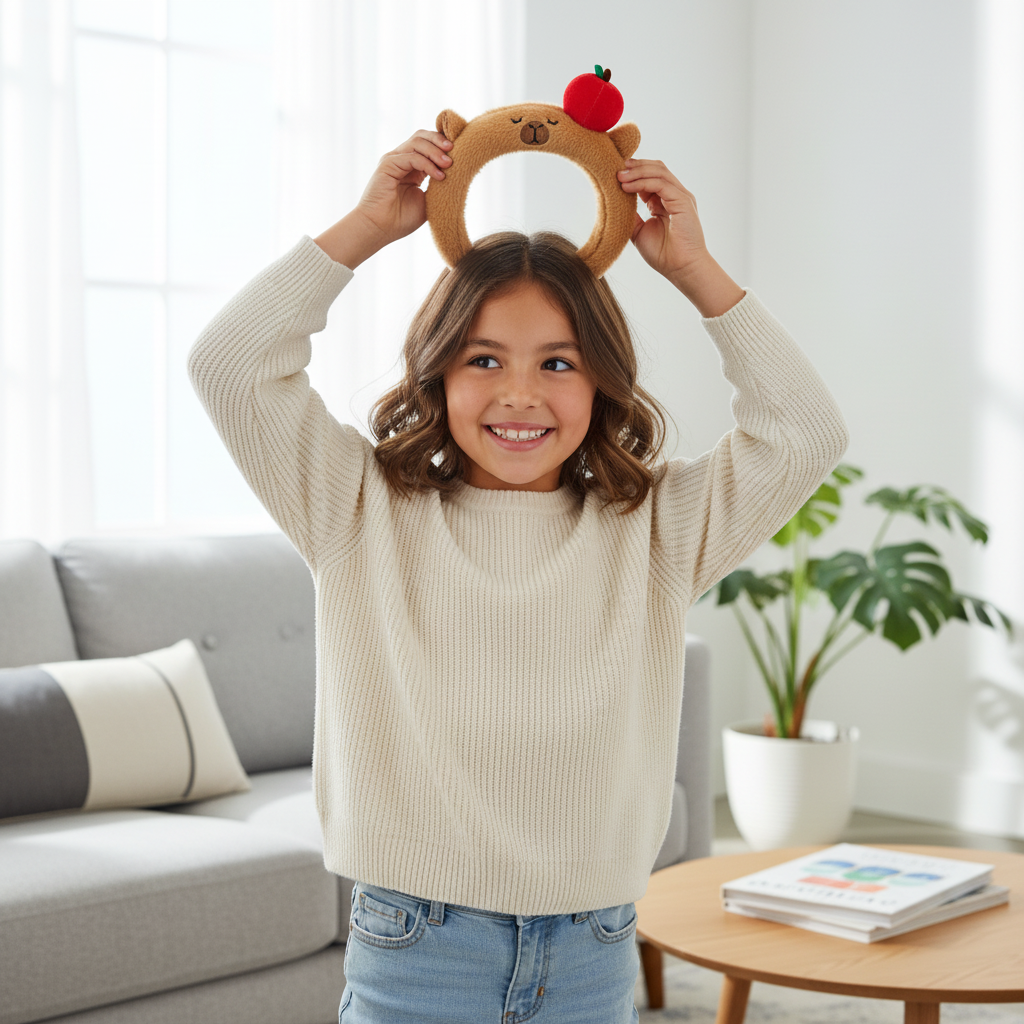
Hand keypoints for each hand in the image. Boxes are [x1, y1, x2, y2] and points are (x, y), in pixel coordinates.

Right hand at [354, 129, 453, 245]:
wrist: (379, 229)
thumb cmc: (401, 220)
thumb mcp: (427, 201)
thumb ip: (437, 186)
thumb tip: (456, 175)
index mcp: (411, 166)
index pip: (427, 144)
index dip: (442, 144)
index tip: (460, 152)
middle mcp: (401, 159)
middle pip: (422, 137)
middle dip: (440, 140)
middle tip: (456, 150)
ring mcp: (393, 160)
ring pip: (417, 143)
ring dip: (436, 151)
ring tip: (449, 163)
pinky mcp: (387, 165)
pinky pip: (412, 157)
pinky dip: (428, 164)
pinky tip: (439, 176)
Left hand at [617, 158, 744, 315]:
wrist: (681, 269)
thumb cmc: (663, 255)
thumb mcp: (639, 231)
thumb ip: (631, 216)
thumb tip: (615, 204)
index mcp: (666, 201)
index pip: (651, 177)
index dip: (634, 172)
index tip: (615, 174)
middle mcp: (675, 195)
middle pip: (656, 169)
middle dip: (636, 166)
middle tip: (616, 168)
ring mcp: (681, 197)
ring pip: (659, 172)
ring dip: (637, 172)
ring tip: (619, 177)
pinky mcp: (683, 201)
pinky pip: (661, 184)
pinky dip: (643, 183)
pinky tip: (627, 187)